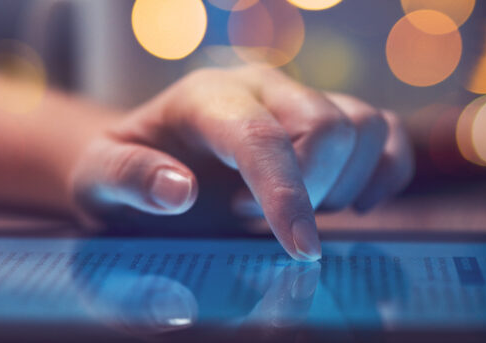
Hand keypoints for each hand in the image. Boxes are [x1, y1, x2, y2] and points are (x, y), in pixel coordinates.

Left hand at [69, 66, 413, 260]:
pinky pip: (384, 133)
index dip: (286, 195)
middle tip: (261, 222)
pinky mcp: (324, 119)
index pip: (262, 137)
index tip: (297, 250)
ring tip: (296, 210)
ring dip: (343, 185)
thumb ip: (128, 178)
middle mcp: (260, 87)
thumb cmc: (126, 169)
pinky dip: (385, 171)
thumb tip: (178, 191)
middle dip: (312, 192)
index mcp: (207, 97)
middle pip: (328, 126)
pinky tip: (351, 202)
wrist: (148, 155)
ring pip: (365, 127)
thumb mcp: (100, 178)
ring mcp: (297, 100)